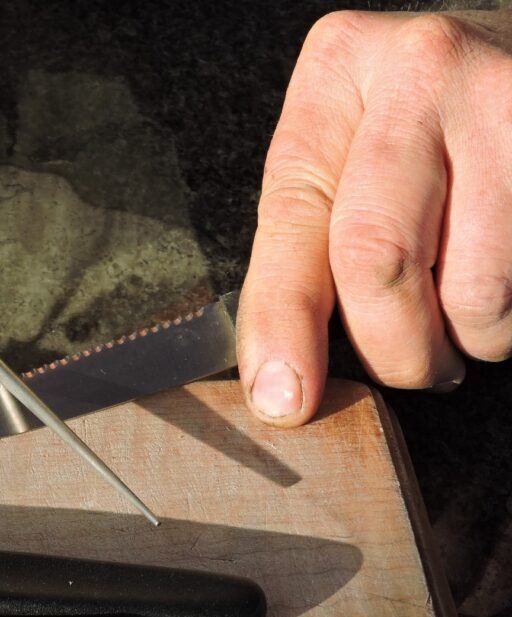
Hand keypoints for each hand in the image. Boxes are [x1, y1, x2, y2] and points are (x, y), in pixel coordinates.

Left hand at [237, 10, 511, 424]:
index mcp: (339, 69)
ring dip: (464, 341)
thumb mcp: (344, 152)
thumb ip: (304, 243)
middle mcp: (422, 68)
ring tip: (462, 316)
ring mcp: (508, 100)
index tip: (283, 398)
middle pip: (377, 258)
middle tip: (405, 367)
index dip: (285, 322)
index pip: (296, 219)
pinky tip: (496, 288)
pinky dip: (503, 322)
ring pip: (473, 291)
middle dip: (390, 349)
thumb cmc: (417, 123)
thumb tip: (278, 380)